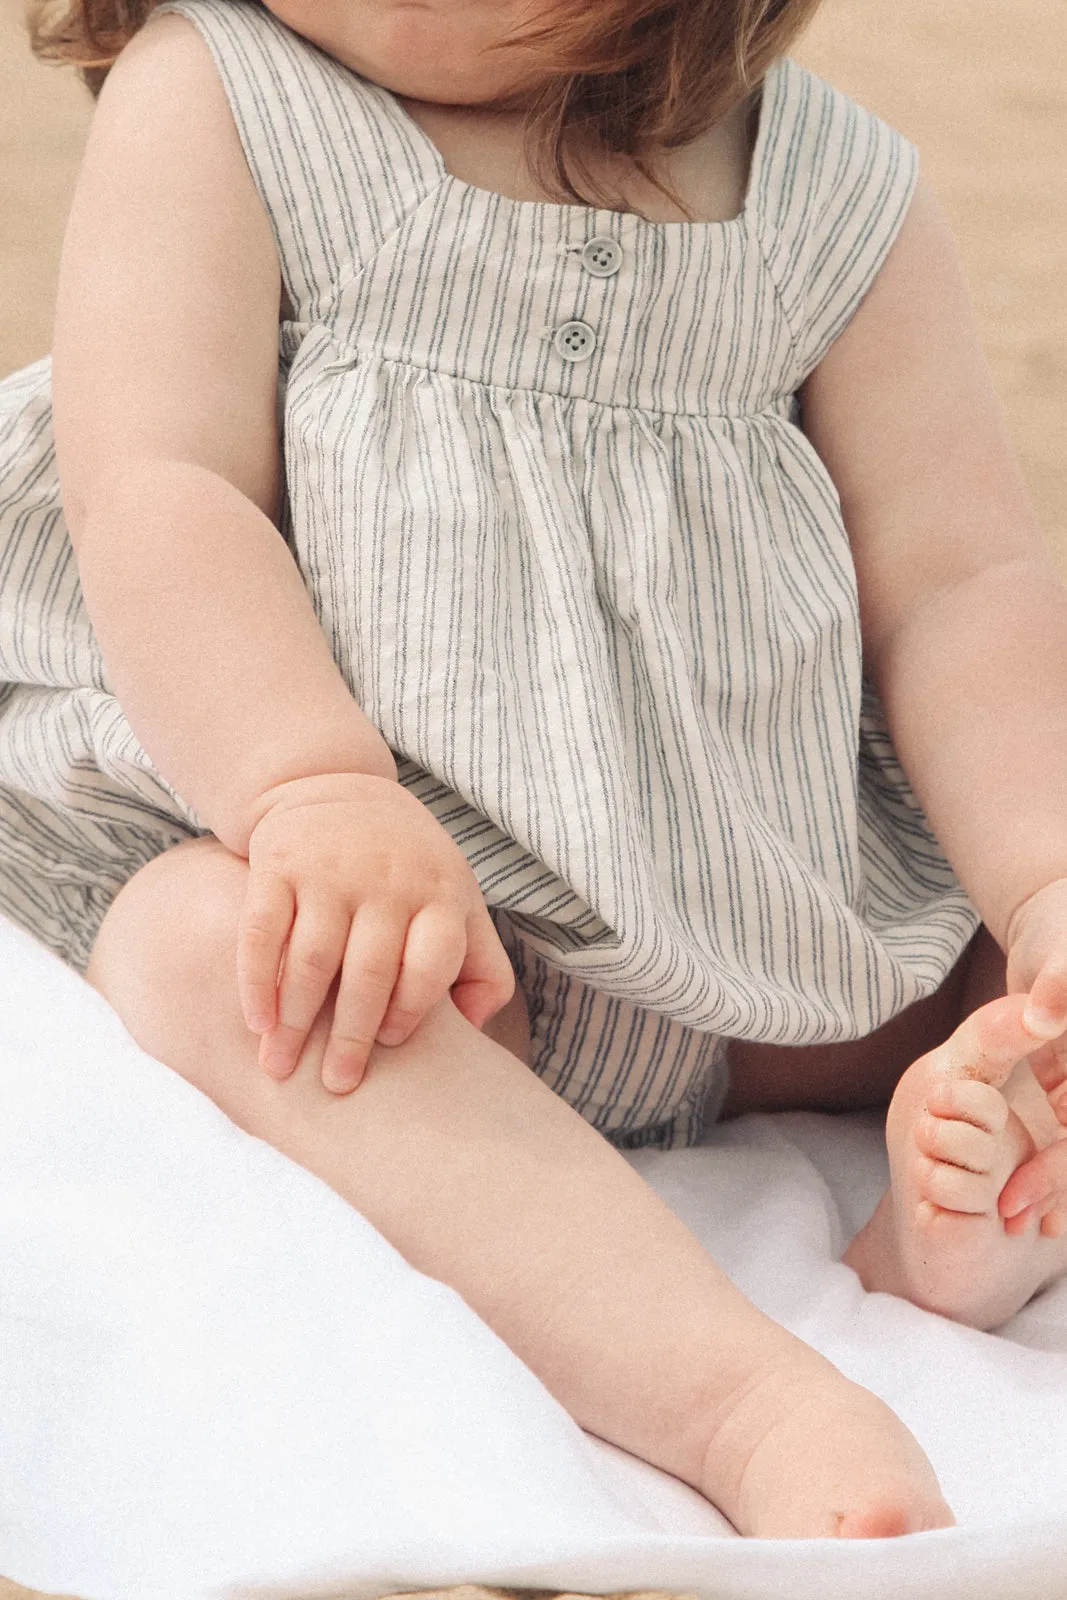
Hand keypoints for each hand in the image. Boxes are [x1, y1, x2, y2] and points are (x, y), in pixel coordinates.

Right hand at [237, 772, 514, 1091]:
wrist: (333, 785)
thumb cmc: (407, 865)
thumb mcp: (459, 899)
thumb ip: (481, 963)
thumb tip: (477, 1031)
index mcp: (438, 893)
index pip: (432, 963)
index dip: (412, 1009)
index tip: (390, 1044)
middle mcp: (386, 880)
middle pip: (370, 972)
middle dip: (351, 1038)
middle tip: (337, 1086)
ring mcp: (329, 870)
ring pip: (310, 960)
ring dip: (295, 1022)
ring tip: (281, 1069)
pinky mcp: (276, 864)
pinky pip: (260, 933)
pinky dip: (255, 982)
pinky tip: (257, 1023)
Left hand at [998, 880, 1066, 1232]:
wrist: (1058, 914)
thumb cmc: (1064, 928)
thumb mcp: (1064, 951)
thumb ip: (1061, 982)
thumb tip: (1041, 1014)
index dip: (1059, 1167)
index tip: (1015, 1201)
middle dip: (1057, 1186)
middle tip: (1012, 1221)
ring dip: (1057, 1181)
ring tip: (1017, 1219)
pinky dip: (1052, 1157)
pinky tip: (1029, 1193)